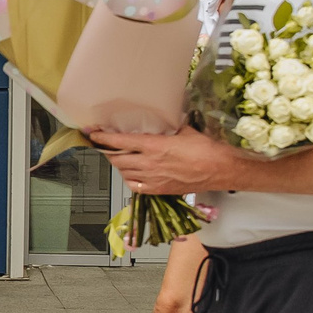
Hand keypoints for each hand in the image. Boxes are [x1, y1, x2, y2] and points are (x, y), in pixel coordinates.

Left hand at [93, 126, 233, 196]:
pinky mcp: (158, 190)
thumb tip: (165, 122)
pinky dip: (129, 178)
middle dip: (107, 151)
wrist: (220, 170)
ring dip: (118, 164)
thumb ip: (169, 127)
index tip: (92, 133)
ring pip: (124, 172)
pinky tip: (132, 172)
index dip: (103, 138)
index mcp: (154, 146)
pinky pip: (135, 185)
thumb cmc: (206, 150)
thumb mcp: (185, 131)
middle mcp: (149, 163)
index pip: (120, 141)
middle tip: (103, 145)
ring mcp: (152, 179)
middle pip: (117, 158)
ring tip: (118, 157)